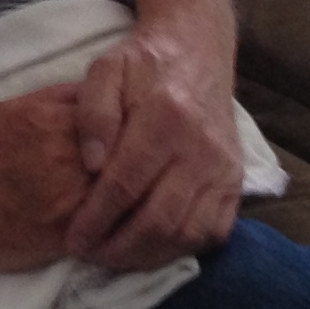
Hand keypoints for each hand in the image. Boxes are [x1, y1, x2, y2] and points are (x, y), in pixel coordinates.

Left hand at [64, 26, 243, 268]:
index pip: (126, 184)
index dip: (96, 219)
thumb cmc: (143, 64)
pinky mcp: (236, 182)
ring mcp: (224, 169)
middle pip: (159, 218)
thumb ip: (93, 113)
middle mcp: (201, 148)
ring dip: (147, 256)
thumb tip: (91, 164)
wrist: (197, 51)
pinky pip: (213, 232)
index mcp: (166, 117)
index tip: (73, 239)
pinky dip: (180, 250)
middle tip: (90, 254)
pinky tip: (151, 249)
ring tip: (114, 257)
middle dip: (119, 247)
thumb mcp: (105, 70)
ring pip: (187, 233)